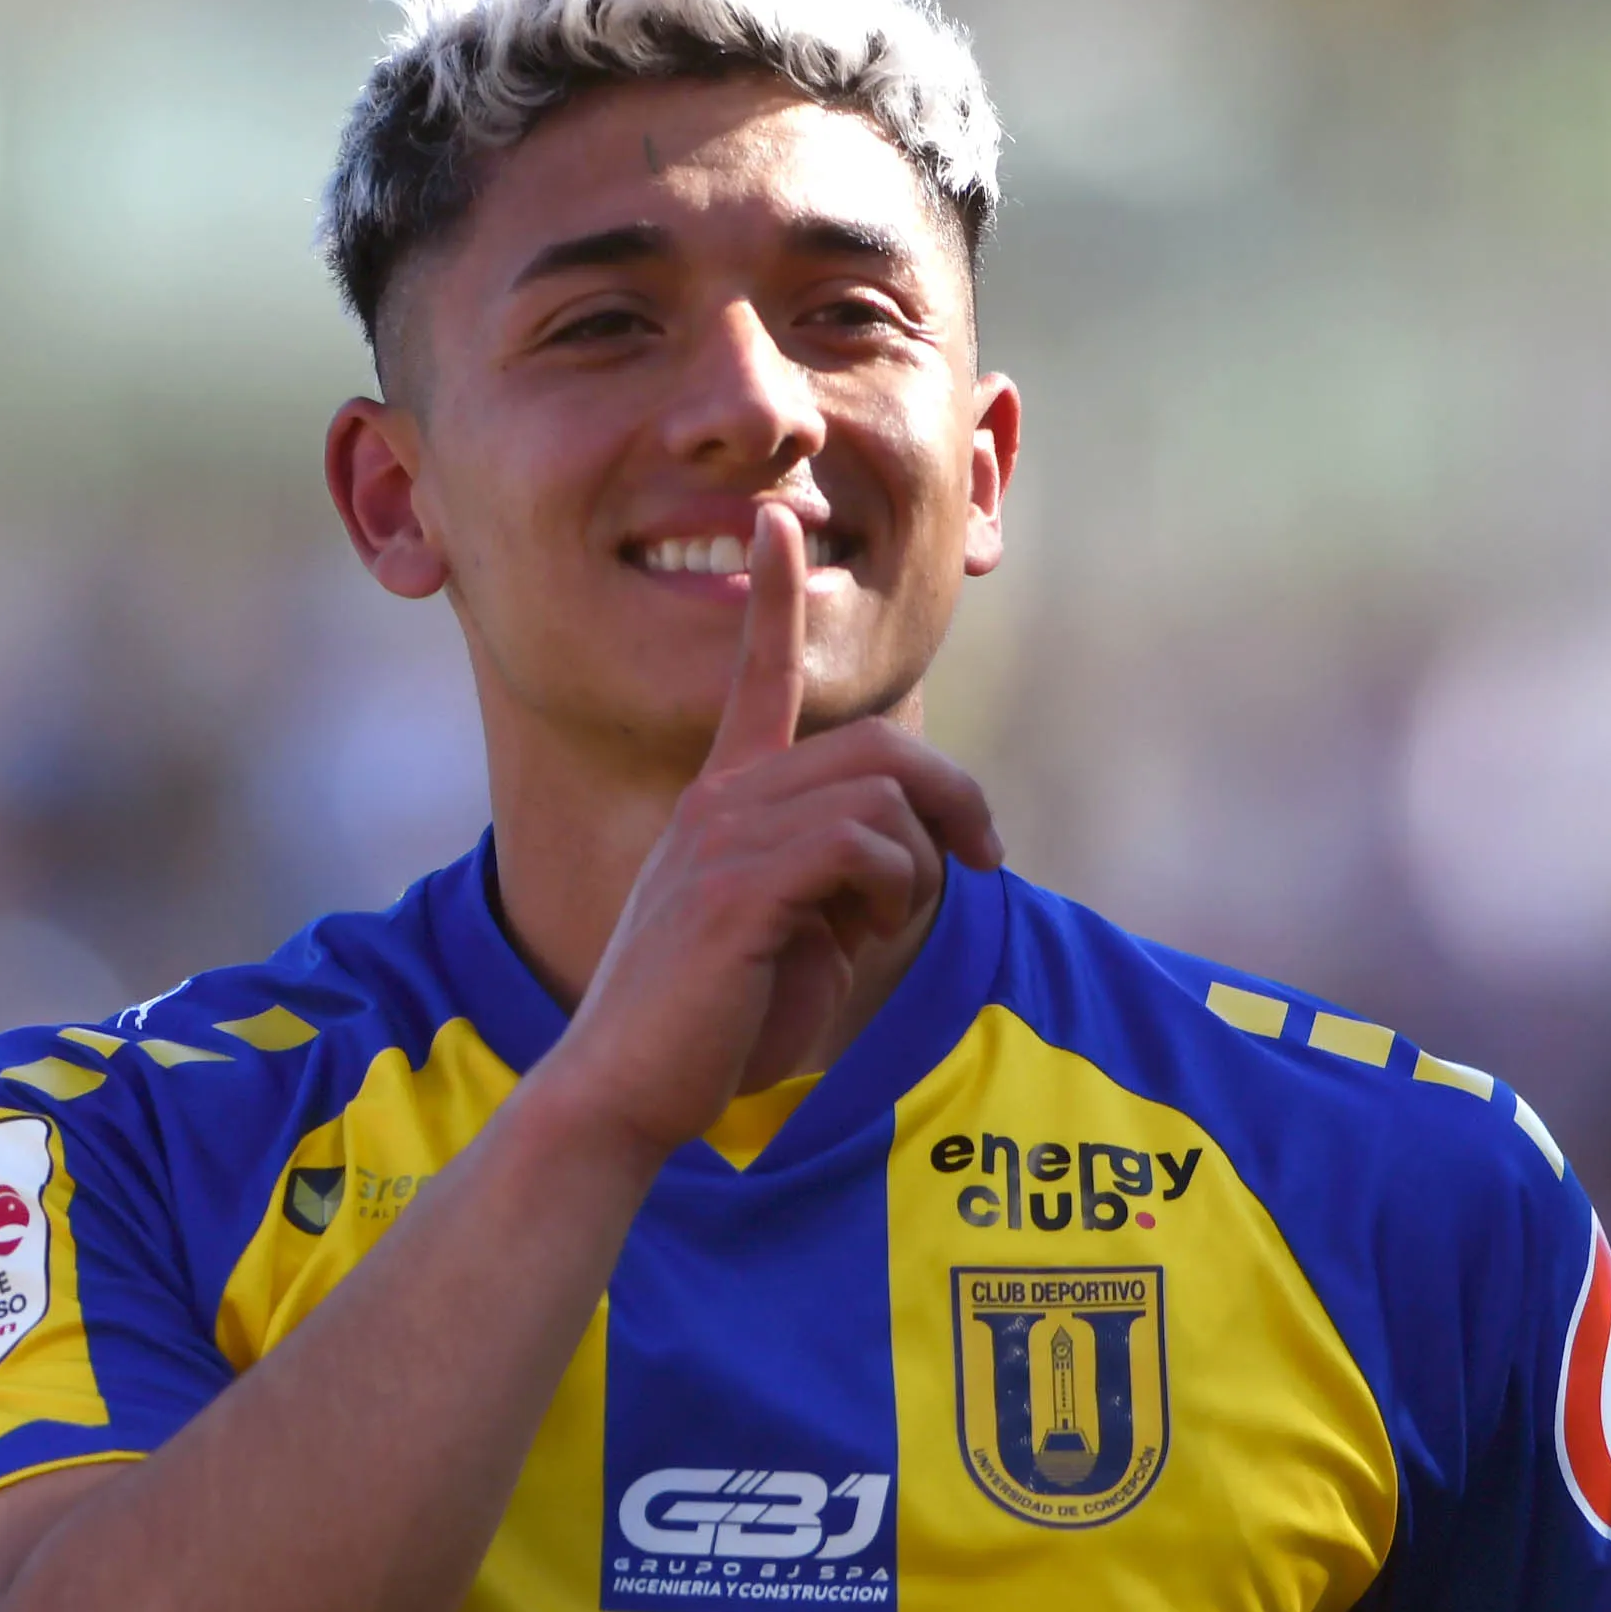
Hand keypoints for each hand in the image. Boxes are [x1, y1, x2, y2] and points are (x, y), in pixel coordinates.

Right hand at [530, 499, 999, 1156]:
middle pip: (875, 745)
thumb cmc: (713, 1024)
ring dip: (919, 864)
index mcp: (722, 802)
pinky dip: (893, 887)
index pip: (753, 677)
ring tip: (889, 922)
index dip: (772, 596)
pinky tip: (863, 936)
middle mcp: (718, 802)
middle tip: (984, 857)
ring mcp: (721, 839)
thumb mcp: (789, 931)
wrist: (626, 1091)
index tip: (776, 519)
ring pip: (879, 792)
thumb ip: (834, 877)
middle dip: (953, 797)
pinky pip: (861, 844)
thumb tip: (907, 860)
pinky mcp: (736, 888)